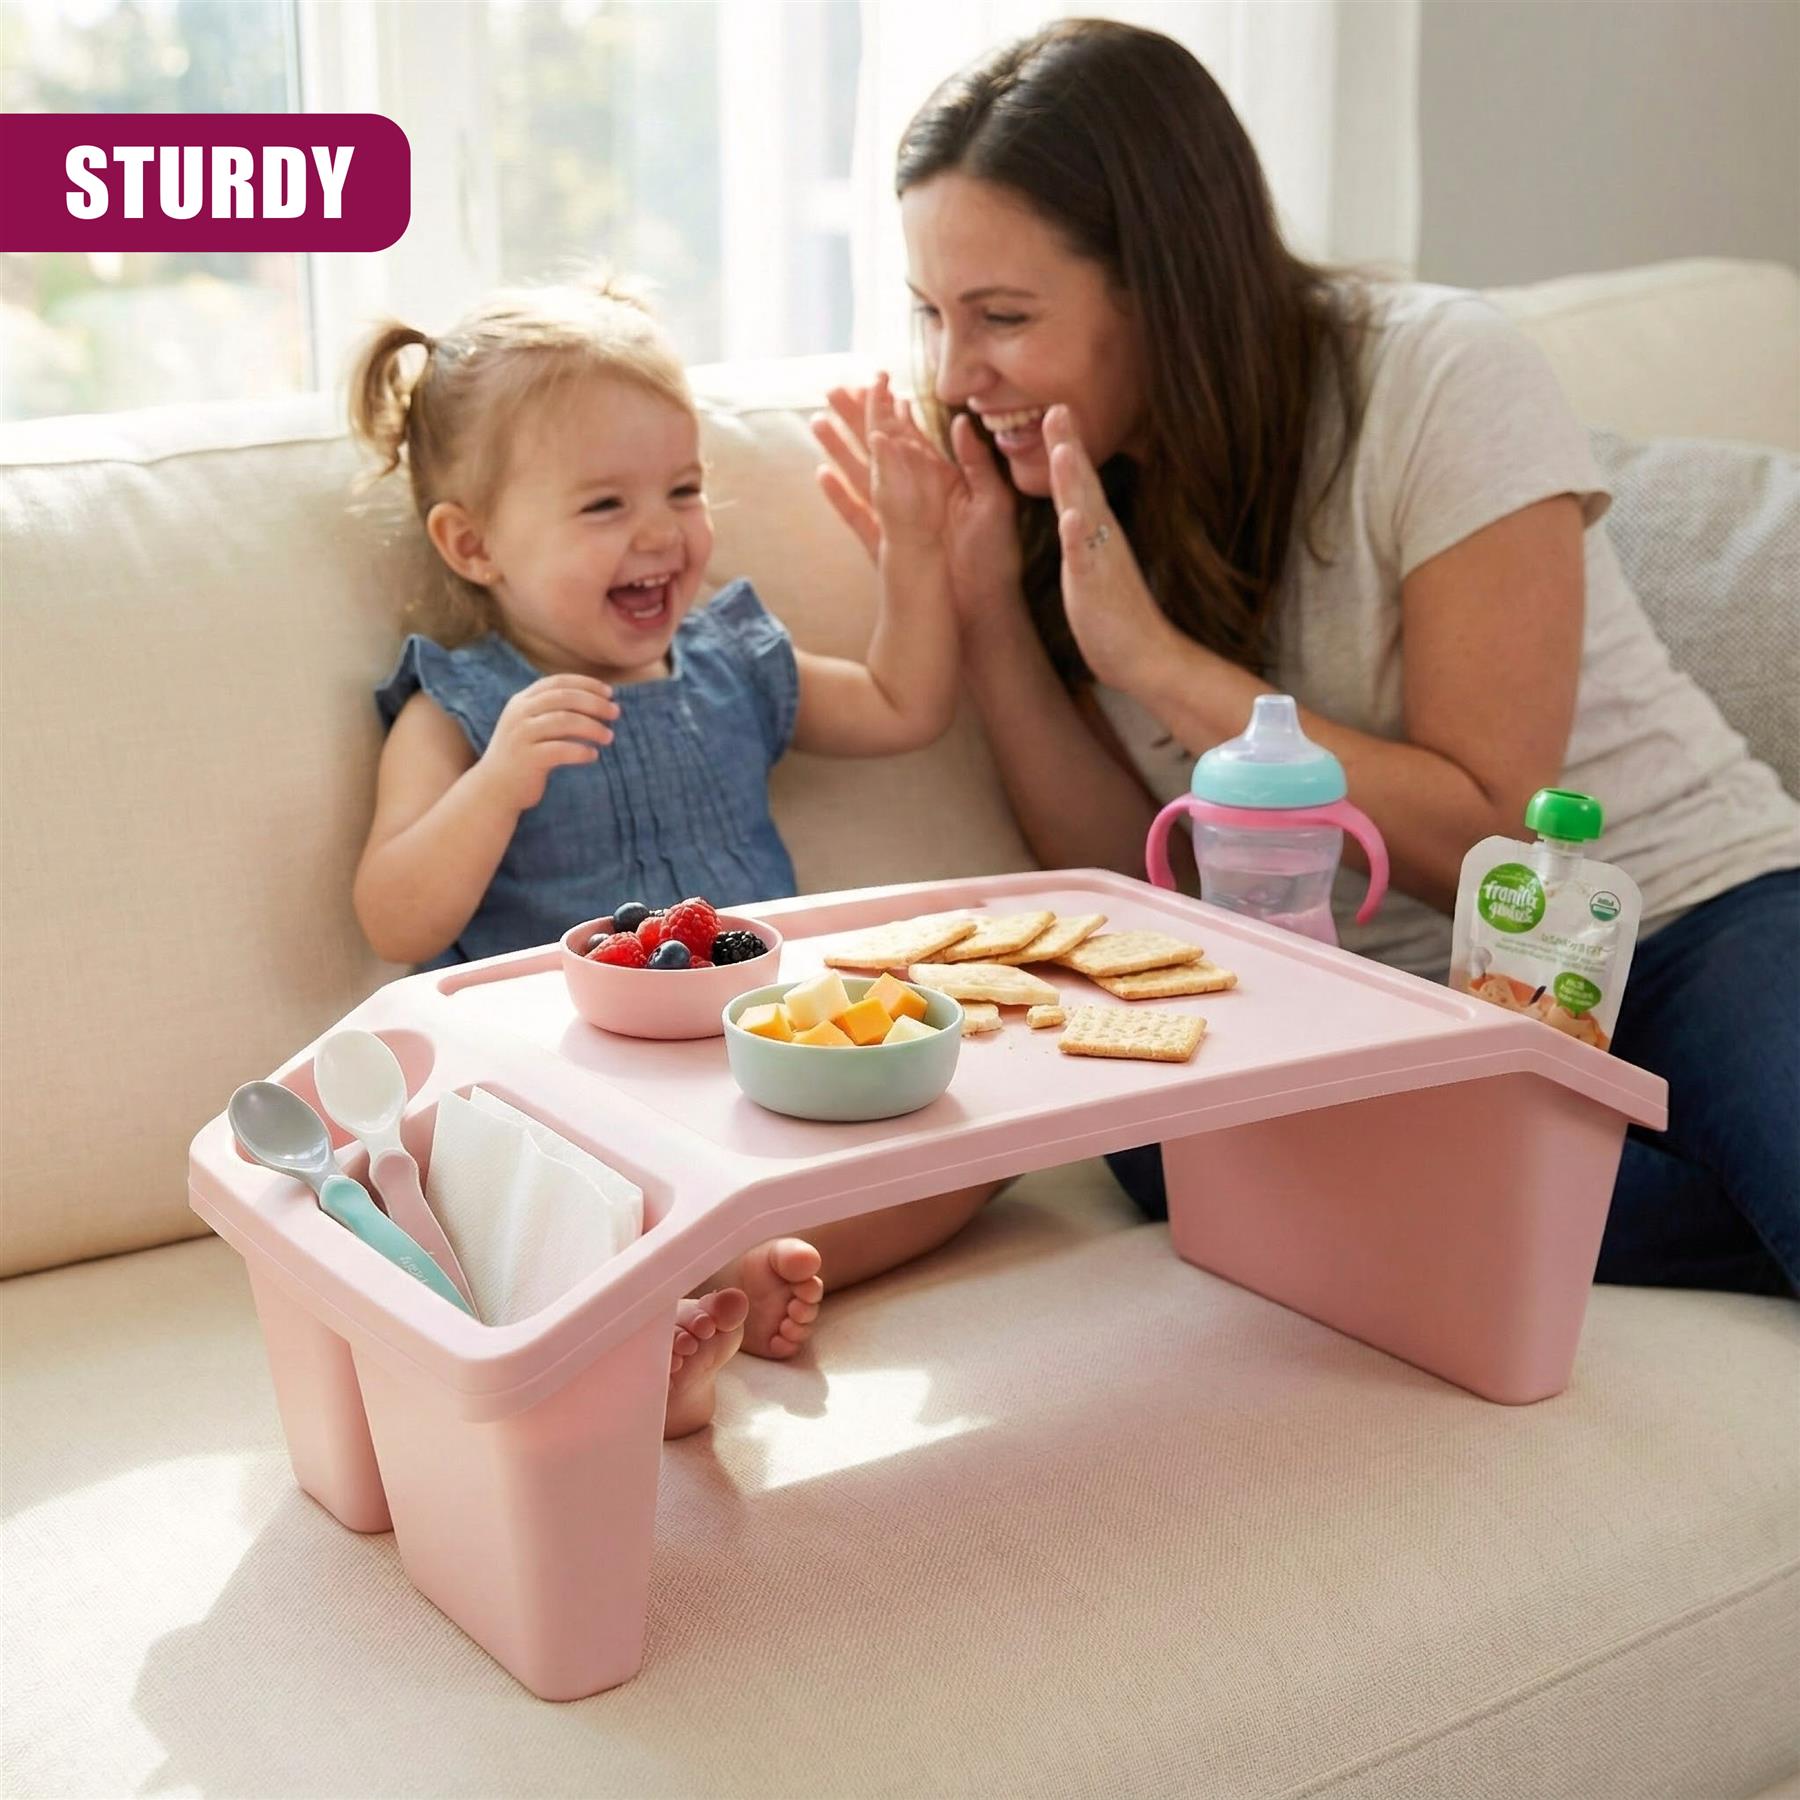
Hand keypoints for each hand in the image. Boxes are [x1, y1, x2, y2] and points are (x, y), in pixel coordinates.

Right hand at [474, 674, 618, 812]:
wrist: (494, 789)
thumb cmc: (523, 755)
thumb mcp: (532, 726)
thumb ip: (554, 711)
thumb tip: (598, 702)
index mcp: (521, 702)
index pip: (557, 683)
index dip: (586, 684)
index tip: (609, 692)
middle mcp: (519, 714)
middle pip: (564, 698)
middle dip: (594, 703)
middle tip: (616, 713)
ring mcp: (521, 736)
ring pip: (564, 721)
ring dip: (592, 728)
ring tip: (609, 737)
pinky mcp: (527, 759)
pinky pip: (561, 750)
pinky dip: (581, 751)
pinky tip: (593, 756)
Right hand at [813, 375, 1023, 627]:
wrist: (980, 608)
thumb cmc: (994, 560)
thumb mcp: (992, 503)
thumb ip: (975, 463)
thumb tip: (959, 423)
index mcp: (941, 481)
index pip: (909, 437)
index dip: (890, 409)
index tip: (873, 381)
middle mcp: (916, 496)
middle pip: (878, 450)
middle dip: (855, 419)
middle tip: (831, 390)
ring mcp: (898, 520)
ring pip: (862, 475)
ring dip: (840, 448)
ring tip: (818, 422)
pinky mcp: (885, 546)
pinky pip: (856, 516)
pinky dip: (839, 495)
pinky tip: (821, 474)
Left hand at [1045, 405, 1171, 687]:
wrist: (1144, 655)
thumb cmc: (1114, 616)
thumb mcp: (1091, 567)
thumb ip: (1083, 540)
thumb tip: (1074, 518)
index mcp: (1095, 532)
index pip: (1079, 483)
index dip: (1067, 447)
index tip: (1056, 410)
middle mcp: (1101, 537)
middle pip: (1083, 483)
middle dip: (1069, 444)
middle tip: (1056, 405)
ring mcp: (1100, 559)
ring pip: (1086, 512)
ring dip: (1074, 480)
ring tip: (1063, 447)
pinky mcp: (1097, 587)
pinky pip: (1087, 557)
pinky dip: (1079, 536)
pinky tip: (1071, 516)